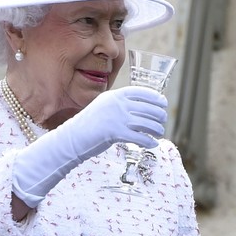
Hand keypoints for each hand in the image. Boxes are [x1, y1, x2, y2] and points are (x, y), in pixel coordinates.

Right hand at [12, 86, 167, 206]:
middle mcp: (118, 105)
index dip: (155, 98)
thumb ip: (120, 103)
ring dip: (157, 129)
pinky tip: (153, 144)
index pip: (141, 92)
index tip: (163, 102)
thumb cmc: (91, 123)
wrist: (73, 137)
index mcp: (115, 95)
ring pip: (147, 123)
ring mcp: (117, 118)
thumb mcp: (104, 105)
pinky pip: (140, 137)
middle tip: (163, 120)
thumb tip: (142, 105)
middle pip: (148, 108)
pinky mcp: (116, 133)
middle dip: (159, 115)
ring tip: (159, 133)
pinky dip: (149, 141)